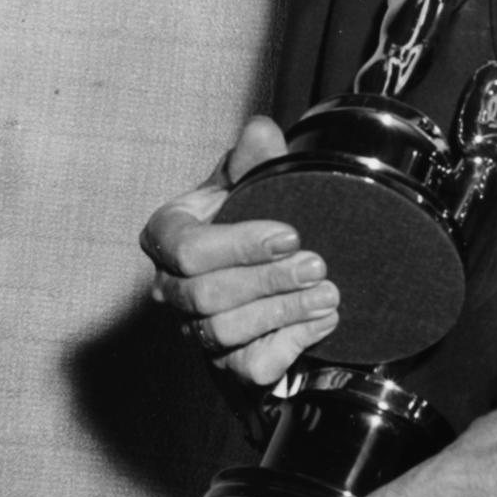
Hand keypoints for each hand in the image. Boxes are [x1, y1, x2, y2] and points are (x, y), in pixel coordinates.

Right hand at [139, 116, 339, 386]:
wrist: (260, 272)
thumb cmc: (246, 219)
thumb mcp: (249, 182)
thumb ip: (254, 157)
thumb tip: (261, 130)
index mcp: (168, 237)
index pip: (189, 250)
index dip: (241, 245)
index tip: (290, 234)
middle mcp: (172, 288)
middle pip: (209, 295)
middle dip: (269, 280)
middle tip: (317, 265)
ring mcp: (196, 330)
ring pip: (228, 332)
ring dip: (286, 311)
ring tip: (328, 292)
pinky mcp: (227, 364)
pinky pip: (251, 365)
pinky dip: (291, 344)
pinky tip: (323, 321)